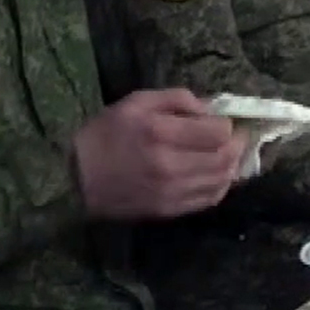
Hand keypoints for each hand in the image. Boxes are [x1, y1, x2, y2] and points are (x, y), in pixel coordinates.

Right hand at [72, 89, 247, 219]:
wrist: (73, 178)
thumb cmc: (104, 134)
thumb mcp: (136, 102)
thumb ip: (177, 99)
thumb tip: (210, 110)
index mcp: (160, 133)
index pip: (219, 132)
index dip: (227, 125)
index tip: (222, 122)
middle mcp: (170, 165)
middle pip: (226, 158)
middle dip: (236, 145)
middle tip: (234, 138)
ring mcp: (171, 192)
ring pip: (222, 180)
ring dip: (231, 167)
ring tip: (227, 156)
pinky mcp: (169, 210)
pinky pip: (209, 200)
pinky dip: (220, 186)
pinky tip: (215, 175)